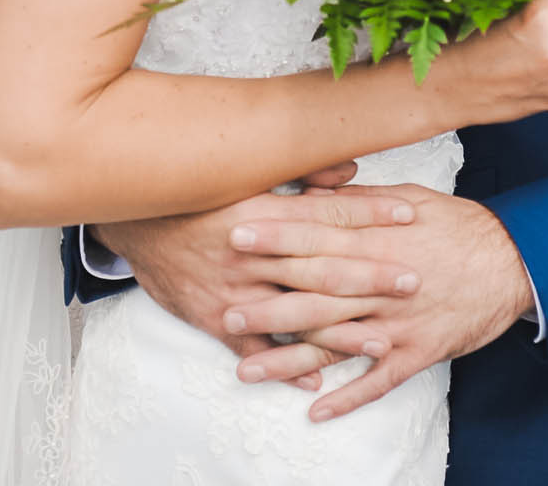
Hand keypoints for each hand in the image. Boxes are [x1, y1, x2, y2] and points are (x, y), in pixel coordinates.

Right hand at [95, 164, 421, 389]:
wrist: (133, 221)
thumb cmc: (197, 193)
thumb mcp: (242, 172)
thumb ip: (300, 170)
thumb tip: (351, 166)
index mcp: (261, 210)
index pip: (326, 212)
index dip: (370, 213)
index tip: (410, 214)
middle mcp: (251, 253)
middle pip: (321, 266)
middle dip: (371, 274)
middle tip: (413, 279)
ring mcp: (234, 291)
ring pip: (295, 314)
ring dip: (341, 329)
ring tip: (382, 337)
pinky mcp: (215, 319)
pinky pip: (257, 347)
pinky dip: (287, 365)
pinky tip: (320, 380)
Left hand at [225, 185, 534, 421]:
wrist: (514, 262)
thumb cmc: (459, 226)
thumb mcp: (410, 199)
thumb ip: (359, 201)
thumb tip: (315, 191)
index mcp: (378, 241)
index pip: (317, 238)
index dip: (275, 237)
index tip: (235, 235)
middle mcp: (382, 283)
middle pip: (317, 294)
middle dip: (268, 302)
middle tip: (224, 310)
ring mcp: (398, 322)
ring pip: (336, 343)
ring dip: (290, 358)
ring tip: (246, 368)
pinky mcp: (417, 351)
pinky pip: (378, 379)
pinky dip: (347, 397)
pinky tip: (314, 411)